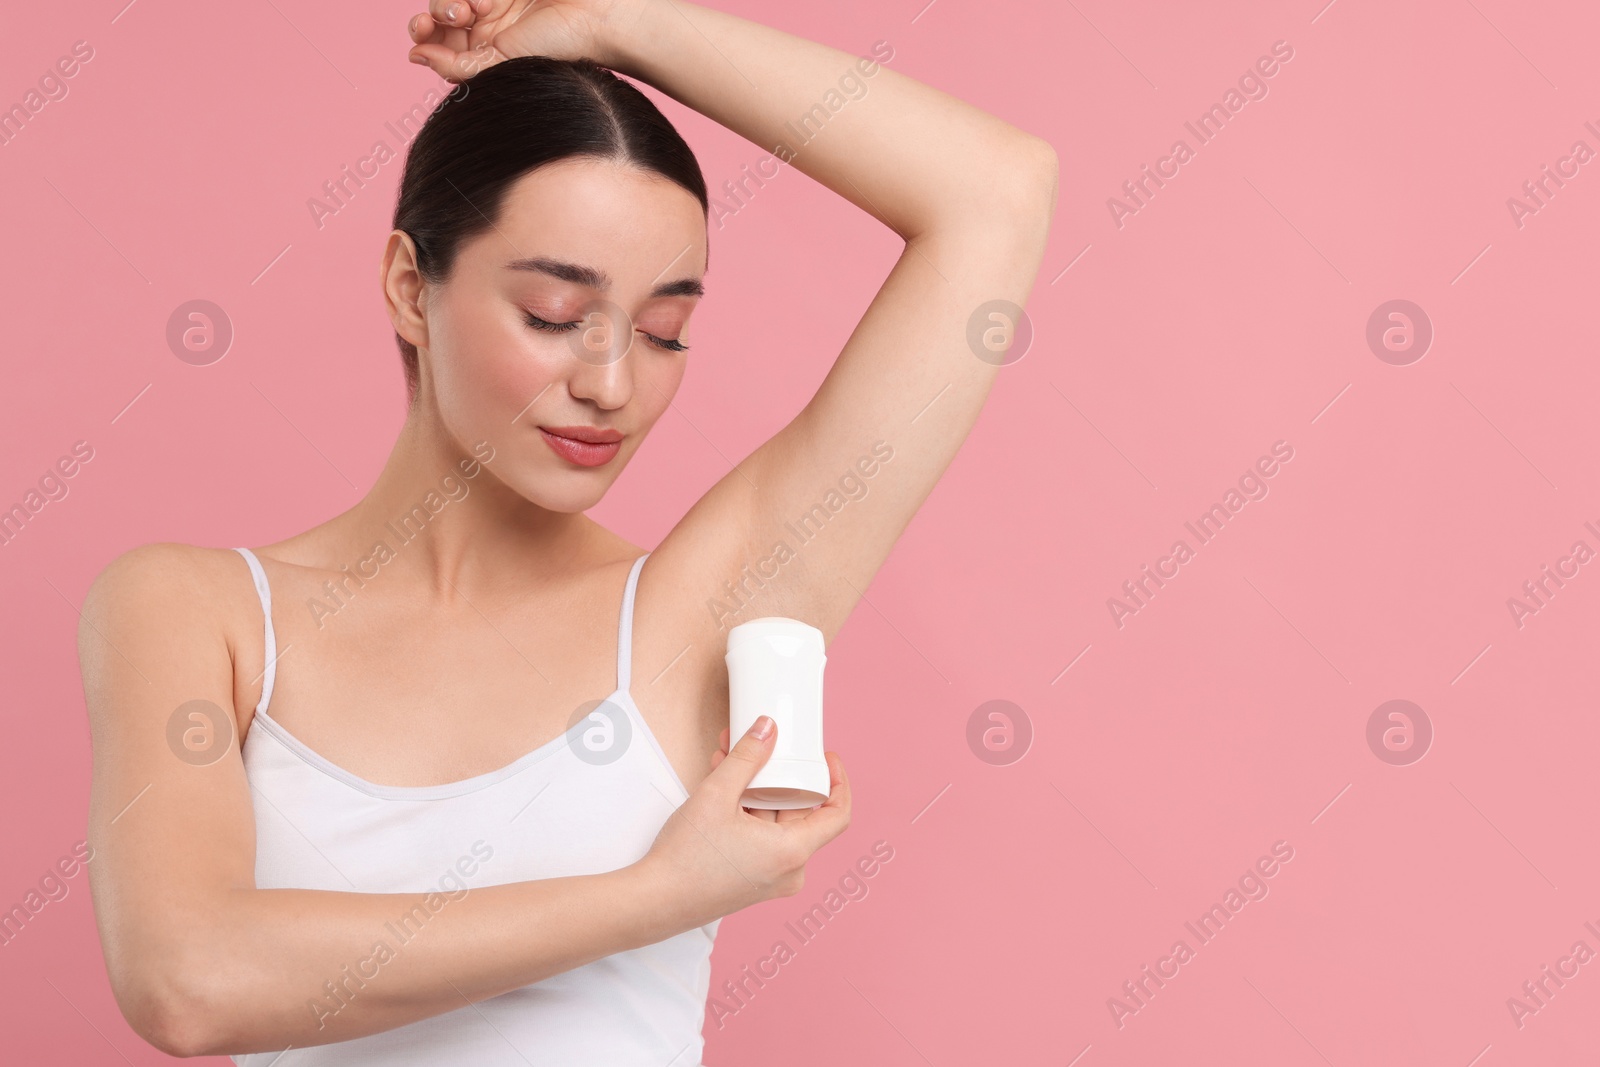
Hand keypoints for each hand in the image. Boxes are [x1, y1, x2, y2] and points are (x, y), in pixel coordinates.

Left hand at [406, 0, 634, 81]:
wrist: (597, 18)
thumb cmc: (558, 50)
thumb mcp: (501, 66)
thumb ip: (456, 67)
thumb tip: (415, 55)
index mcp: (484, 53)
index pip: (437, 41)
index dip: (423, 32)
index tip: (424, 32)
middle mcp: (487, 25)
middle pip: (438, 13)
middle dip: (436, 12)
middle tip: (458, 15)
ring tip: (479, 4)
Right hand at [637, 716, 850, 926]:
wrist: (655, 901)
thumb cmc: (686, 860)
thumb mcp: (717, 796)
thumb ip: (746, 758)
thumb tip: (767, 730)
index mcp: (792, 853)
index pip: (838, 815)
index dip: (839, 782)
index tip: (826, 759)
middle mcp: (789, 870)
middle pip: (801, 813)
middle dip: (779, 775)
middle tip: (764, 747)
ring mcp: (771, 877)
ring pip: (776, 822)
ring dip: (757, 789)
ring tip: (730, 758)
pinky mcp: (754, 878)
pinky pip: (763, 837)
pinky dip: (749, 810)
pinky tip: (724, 784)